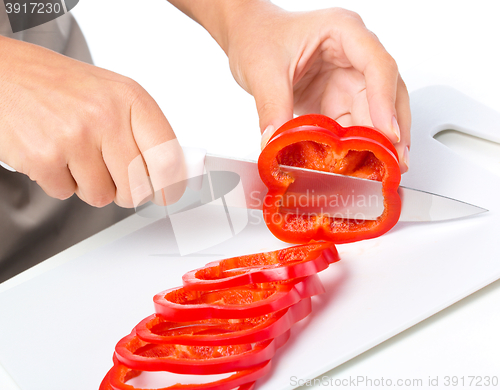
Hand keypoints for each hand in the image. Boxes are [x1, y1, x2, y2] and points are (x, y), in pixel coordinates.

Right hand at [0, 36, 185, 207]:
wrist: (4, 74)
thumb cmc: (60, 86)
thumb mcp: (113, 95)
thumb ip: (144, 132)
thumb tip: (171, 171)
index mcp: (130, 98)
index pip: (167, 156)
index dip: (171, 184)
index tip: (168, 194)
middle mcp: (105, 115)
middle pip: (137, 186)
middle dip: (127, 191)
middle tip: (114, 176)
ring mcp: (74, 137)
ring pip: (102, 196)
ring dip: (90, 185)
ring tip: (77, 155)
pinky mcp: (44, 157)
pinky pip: (67, 194)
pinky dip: (61, 183)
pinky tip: (55, 155)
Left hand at [223, 3, 409, 171]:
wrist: (248, 39)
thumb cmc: (260, 36)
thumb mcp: (263, 69)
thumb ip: (272, 106)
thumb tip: (275, 142)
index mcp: (343, 32)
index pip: (377, 66)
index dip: (385, 101)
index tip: (387, 133)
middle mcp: (353, 55)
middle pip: (387, 92)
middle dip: (393, 129)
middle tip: (395, 161)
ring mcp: (348, 79)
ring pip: (375, 113)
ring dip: (379, 142)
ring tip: (384, 169)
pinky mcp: (338, 100)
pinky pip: (353, 126)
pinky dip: (356, 146)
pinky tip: (358, 165)